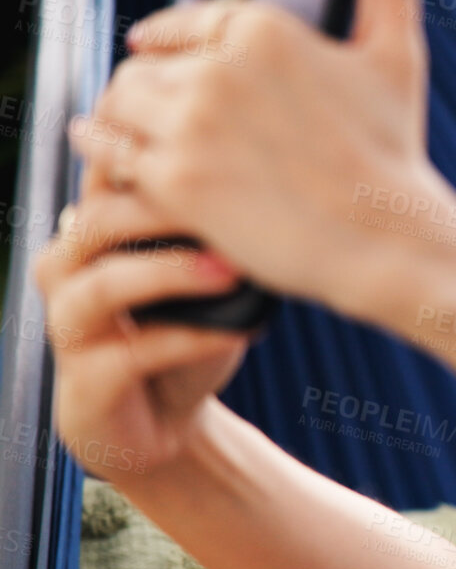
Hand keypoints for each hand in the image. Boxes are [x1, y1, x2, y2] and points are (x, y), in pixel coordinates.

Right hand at [31, 159, 256, 486]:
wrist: (165, 425)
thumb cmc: (187, 336)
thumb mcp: (206, 274)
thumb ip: (210, 224)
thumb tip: (276, 172)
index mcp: (90, 232)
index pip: (105, 176)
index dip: (148, 154)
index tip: (220, 143)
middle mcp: (66, 269)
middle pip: (99, 219)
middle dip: (164, 209)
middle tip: (231, 203)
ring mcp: (69, 326)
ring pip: (105, 284)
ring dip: (171, 273)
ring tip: (231, 270)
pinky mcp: (86, 382)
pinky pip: (133, 353)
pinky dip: (189, 340)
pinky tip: (235, 332)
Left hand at [64, 0, 447, 323]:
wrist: (389, 241)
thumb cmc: (395, 154)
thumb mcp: (397, 56)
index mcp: (262, 30)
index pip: (185, 23)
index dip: (174, 45)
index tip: (165, 59)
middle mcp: (218, 68)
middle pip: (145, 62)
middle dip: (153, 89)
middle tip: (163, 117)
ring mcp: (192, 125)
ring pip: (120, 101)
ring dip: (126, 120)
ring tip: (143, 140)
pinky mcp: (176, 181)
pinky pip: (114, 155)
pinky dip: (116, 160)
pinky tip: (126, 170)